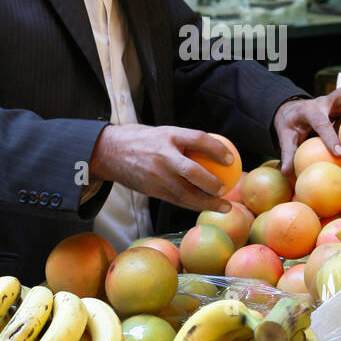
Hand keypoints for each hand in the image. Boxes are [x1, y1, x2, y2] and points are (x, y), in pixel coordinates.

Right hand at [89, 123, 236, 213]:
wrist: (109, 152)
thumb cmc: (144, 140)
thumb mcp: (163, 133)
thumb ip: (185, 141)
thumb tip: (216, 149)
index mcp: (168, 135)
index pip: (198, 139)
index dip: (217, 148)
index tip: (231, 159)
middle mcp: (162, 155)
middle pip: (193, 171)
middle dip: (212, 183)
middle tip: (226, 189)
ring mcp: (156, 174)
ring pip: (185, 192)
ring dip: (206, 202)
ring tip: (224, 207)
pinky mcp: (151, 189)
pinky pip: (176, 199)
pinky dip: (192, 204)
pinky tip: (205, 206)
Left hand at [273, 88, 340, 177]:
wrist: (290, 111)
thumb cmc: (289, 126)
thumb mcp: (285, 138)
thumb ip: (287, 154)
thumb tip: (287, 173)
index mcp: (309, 111)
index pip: (321, 123)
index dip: (330, 137)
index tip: (340, 153)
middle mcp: (323, 102)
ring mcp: (333, 102)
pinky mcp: (340, 105)